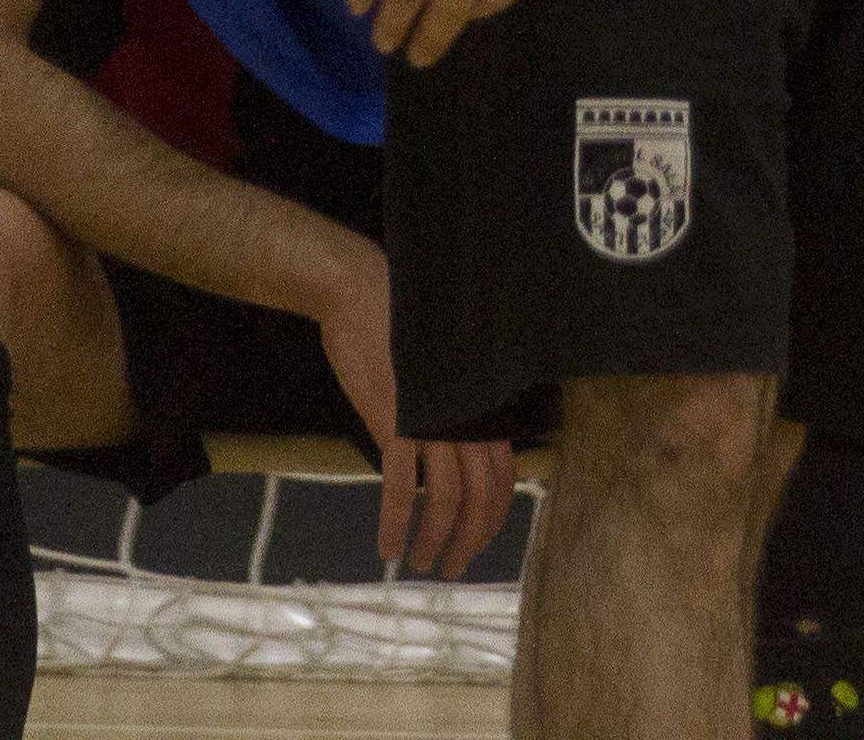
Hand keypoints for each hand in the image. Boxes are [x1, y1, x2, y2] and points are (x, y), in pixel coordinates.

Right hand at [312, 245, 514, 577]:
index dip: (492, 519)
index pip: (502, 479)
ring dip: (434, 541)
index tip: (475, 544)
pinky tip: (386, 547)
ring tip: (419, 563)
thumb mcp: (436, 378)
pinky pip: (401, 489)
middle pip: (482, 498)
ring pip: (446, 501)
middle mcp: (466, 417)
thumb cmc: (396, 333)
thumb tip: (449, 453)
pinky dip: (396, 523)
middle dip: (469, 542)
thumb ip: (450, 413)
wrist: (361, 294)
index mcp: (479, 406)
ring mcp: (434, 421)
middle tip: (451, 569)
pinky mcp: (396, 422)